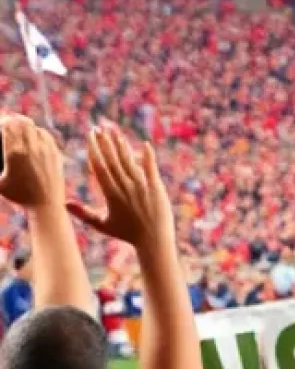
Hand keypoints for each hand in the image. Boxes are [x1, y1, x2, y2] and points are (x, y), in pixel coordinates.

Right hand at [0, 114, 66, 211]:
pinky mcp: (55, 153)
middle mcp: (31, 148)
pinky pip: (46, 135)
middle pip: (21, 122)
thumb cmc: (19, 196)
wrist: (46, 204)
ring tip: (18, 125)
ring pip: (34, 127)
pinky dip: (37, 131)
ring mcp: (45, 150)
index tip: (0, 123)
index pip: (7, 126)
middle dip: (12, 119)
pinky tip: (33, 134)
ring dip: (24, 124)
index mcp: (14, 153)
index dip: (2, 121)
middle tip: (7, 121)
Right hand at [66, 124, 174, 251]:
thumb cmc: (126, 234)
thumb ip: (83, 213)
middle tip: (98, 128)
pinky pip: (151, 168)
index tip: (89, 137)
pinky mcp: (157, 187)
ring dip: (122, 146)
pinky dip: (148, 155)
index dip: (94, 150)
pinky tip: (144, 143)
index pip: (100, 167)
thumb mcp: (101, 225)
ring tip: (114, 132)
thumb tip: (63, 203)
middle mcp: (125, 187)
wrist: (153, 240)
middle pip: (113, 160)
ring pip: (130, 161)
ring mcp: (142, 186)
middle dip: (105, 143)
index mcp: (111, 194)